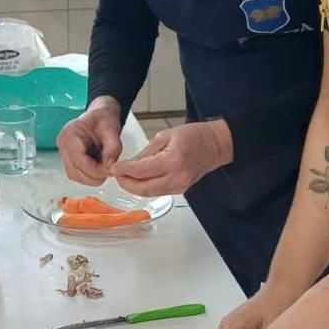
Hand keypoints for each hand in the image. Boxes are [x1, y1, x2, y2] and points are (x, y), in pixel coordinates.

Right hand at [57, 96, 123, 185]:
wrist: (100, 117)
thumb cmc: (104, 119)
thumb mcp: (112, 130)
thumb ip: (113, 148)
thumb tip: (110, 165)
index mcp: (71, 132)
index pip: (78, 159)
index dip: (95, 169)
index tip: (109, 170)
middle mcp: (64, 142)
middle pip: (74, 170)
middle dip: (94, 176)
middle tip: (109, 171)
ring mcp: (64, 151)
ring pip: (74, 175)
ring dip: (91, 178)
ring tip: (104, 168)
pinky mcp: (68, 158)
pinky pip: (76, 173)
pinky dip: (88, 175)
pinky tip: (98, 168)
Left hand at [109, 120, 231, 196]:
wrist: (214, 145)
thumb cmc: (193, 136)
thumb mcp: (164, 136)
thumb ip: (145, 153)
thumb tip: (128, 164)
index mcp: (173, 161)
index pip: (141, 171)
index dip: (124, 170)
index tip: (113, 167)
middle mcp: (177, 177)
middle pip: (143, 188)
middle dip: (125, 183)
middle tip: (116, 174)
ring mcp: (180, 186)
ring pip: (149, 193)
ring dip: (133, 187)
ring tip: (123, 177)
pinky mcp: (181, 190)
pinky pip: (158, 192)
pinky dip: (145, 188)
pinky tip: (138, 180)